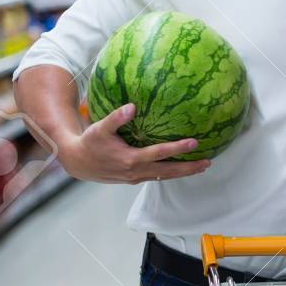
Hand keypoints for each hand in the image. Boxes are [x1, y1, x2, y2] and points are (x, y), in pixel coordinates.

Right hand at [58, 103, 210, 183]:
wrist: (78, 163)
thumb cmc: (90, 143)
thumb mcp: (100, 128)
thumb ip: (116, 117)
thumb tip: (132, 106)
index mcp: (130, 159)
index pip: (159, 153)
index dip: (177, 148)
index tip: (194, 143)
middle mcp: (136, 171)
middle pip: (168, 171)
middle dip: (188, 168)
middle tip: (207, 162)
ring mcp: (136, 177)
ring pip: (164, 177)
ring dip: (183, 173)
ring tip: (201, 167)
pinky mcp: (134, 179)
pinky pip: (157, 177)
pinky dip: (171, 174)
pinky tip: (181, 169)